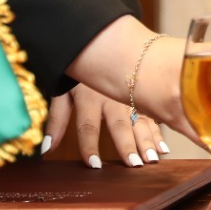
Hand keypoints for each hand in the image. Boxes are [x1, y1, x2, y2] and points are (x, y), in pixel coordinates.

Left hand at [45, 83, 168, 167]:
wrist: (97, 43)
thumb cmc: (78, 74)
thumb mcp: (61, 93)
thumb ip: (56, 121)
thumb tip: (46, 149)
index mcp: (89, 98)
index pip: (88, 126)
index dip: (90, 146)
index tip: (95, 165)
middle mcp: (112, 98)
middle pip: (120, 124)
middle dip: (128, 145)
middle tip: (135, 164)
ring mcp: (130, 97)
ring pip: (140, 120)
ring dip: (147, 141)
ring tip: (152, 159)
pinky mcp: (143, 96)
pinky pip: (152, 115)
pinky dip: (159, 132)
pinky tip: (164, 147)